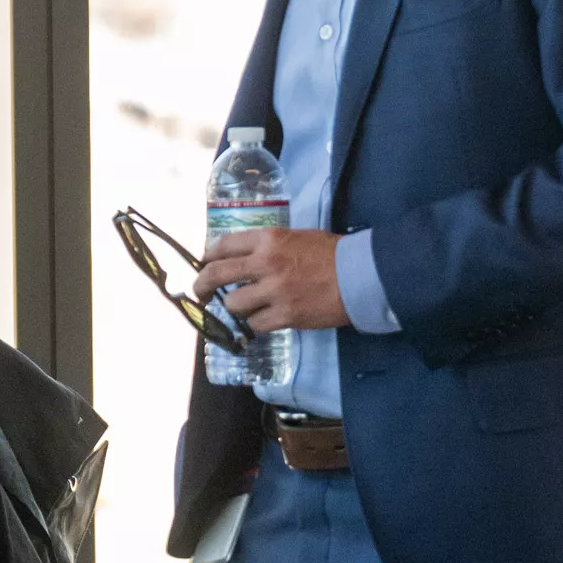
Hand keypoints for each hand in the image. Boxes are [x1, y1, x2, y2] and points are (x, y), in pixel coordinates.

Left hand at [199, 227, 346, 331]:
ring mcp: (274, 291)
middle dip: (202, 285)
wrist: (361, 275)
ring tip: (245, 308)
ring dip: (235, 308)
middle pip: (216, 275)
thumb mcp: (295, 237)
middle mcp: (264, 263)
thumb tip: (243, 259)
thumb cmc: (332, 253)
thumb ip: (267, 247)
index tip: (204, 265)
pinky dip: (255, 324)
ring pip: (233, 304)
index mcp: (267, 239)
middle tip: (200, 293)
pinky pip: (255, 324)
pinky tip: (264, 320)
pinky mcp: (285, 316)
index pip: (223, 246)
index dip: (208, 257)